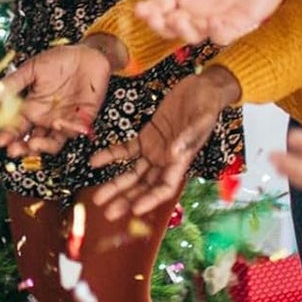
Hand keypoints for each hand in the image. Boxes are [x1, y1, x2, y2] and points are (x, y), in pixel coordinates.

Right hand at [0, 42, 114, 157]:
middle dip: (22, 148)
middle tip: (14, 150)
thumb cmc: (59, 60)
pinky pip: (74, 131)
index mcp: (31, 108)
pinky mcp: (82, 120)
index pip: (16, 127)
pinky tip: (59, 124)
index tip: (0, 140)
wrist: (87, 54)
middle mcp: (46, 119)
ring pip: (52, 143)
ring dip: (42, 147)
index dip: (8, 135)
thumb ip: (14, 83)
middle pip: (32, 141)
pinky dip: (68, 130)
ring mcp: (64, 122)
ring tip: (33, 144)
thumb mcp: (32, 69)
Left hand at [90, 68, 241, 217]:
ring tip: (97, 197)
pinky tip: (95, 161)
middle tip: (108, 212)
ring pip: (133, 172)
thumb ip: (187, 137)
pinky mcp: (146, 136)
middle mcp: (166, 161)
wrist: (202, 89)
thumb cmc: (207, 106)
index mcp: (181, 161)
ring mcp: (155, 150)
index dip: (150, 200)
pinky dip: (111, 155)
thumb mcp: (201, 119)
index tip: (134, 210)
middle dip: (127, 199)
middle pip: (144, 186)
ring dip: (116, 184)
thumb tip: (173, 154)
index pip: (164, 188)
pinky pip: (126, 149)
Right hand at [136, 0, 301, 45]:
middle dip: (160, 26)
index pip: (160, 4)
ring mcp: (216, 17)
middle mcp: (197, 6)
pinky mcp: (238, 24)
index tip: (140, 10)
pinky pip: (222, 37)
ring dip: (183, 32)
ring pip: (193, 36)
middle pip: (171, 26)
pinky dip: (215, 33)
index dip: (148, 10)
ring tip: (180, 20)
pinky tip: (213, 21)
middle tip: (156, 19)